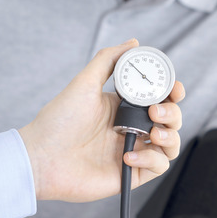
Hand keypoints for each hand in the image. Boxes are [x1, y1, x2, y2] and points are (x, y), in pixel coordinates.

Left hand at [18, 39, 185, 201]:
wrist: (42, 157)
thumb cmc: (58, 120)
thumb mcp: (85, 82)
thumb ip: (109, 60)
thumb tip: (133, 43)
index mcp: (124, 107)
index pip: (160, 98)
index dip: (173, 93)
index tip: (174, 89)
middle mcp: (132, 128)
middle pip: (171, 119)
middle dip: (173, 113)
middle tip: (155, 111)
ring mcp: (134, 151)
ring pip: (171, 144)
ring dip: (170, 136)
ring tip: (152, 133)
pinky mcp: (131, 174)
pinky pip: (158, 167)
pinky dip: (151, 160)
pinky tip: (129, 155)